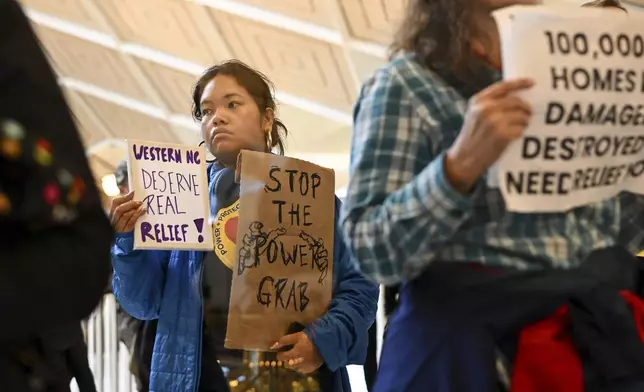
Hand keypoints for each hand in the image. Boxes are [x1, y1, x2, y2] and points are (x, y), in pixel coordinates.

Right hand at [109, 191, 144, 232]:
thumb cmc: (125, 230)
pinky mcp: (124, 233)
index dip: (124, 197)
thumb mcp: (124, 219)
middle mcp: (113, 221)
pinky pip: (130, 222)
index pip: (114, 203)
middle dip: (129, 203)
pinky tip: (142, 212)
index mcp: (112, 215)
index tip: (133, 192)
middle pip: (118, 209)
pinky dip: (136, 215)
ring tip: (141, 206)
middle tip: (140, 201)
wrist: (124, 247)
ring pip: (124, 215)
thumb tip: (133, 194)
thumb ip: (127, 209)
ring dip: (133, 209)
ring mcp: (118, 228)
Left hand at [272, 332, 322, 373]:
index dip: (280, 354)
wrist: (326, 342)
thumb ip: (284, 340)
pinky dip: (300, 367)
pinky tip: (302, 361)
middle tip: (290, 354)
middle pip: (287, 365)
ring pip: (294, 368)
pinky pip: (301, 370)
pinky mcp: (311, 369)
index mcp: (295, 353)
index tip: (281, 352)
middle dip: (286, 360)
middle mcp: (299, 362)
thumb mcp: (297, 336)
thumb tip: (272, 346)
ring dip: (293, 364)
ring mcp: (305, 367)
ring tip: (296, 357)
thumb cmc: (310, 337)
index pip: (282, 357)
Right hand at [445, 78, 533, 192]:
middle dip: (525, 109)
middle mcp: (486, 108)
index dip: (521, 83)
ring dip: (524, 122)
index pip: (504, 86)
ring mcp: (494, 121)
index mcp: (479, 100)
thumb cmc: (472, 136)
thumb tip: (516, 97)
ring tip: (517, 128)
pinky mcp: (502, 135)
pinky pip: (520, 129)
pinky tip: (512, 137)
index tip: (533, 83)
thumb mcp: (474, 114)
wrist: (464, 158)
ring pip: (521, 116)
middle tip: (527, 115)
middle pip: (517, 102)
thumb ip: (490, 103)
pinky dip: (519, 133)